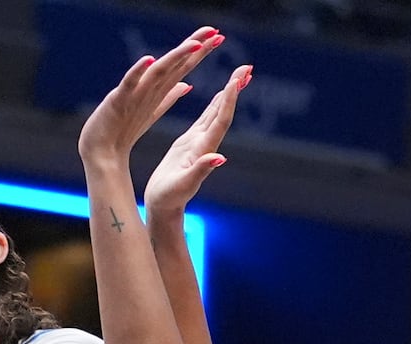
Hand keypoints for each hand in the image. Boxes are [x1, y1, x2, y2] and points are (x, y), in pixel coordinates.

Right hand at [78, 27, 223, 166]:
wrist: (102, 151)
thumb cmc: (122, 130)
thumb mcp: (152, 112)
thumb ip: (168, 97)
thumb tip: (187, 85)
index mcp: (157, 90)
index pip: (183, 66)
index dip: (200, 52)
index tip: (219, 38)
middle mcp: (147, 87)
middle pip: (174, 63)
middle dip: (194, 46)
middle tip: (214, 30)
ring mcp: (133, 92)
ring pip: (158, 70)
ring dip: (176, 56)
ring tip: (194, 44)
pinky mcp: (118, 101)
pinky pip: (130, 84)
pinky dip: (139, 72)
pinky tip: (149, 60)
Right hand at [145, 64, 251, 217]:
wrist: (163, 209)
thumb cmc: (169, 199)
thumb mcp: (183, 185)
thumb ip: (201, 171)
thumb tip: (220, 159)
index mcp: (203, 150)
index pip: (220, 121)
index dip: (229, 100)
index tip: (237, 79)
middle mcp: (205, 144)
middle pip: (224, 112)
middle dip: (235, 89)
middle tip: (247, 68)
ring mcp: (198, 143)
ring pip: (216, 112)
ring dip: (228, 93)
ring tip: (240, 75)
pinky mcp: (189, 144)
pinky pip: (205, 119)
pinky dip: (215, 104)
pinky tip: (220, 94)